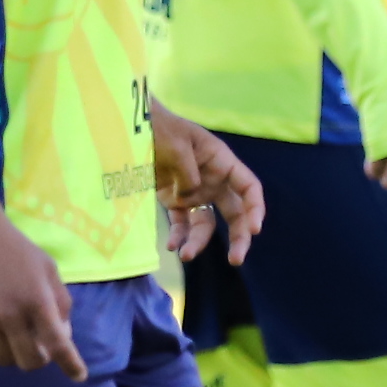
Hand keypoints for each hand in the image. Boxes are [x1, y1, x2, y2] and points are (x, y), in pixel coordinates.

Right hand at [0, 204, 84, 373]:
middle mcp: (12, 314)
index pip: (58, 344)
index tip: (79, 376)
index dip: (71, 365)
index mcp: (38, 300)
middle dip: (41, 358)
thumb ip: (60, 303)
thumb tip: (62, 336)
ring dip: (14, 354)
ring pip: (4, 360)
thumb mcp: (49, 270)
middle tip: (39, 344)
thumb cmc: (18, 250)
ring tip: (14, 335)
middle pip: (31, 361)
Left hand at [155, 109, 264, 264]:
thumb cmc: (159, 128)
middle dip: (238, 237)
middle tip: (236, 259)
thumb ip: (187, 173)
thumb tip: (190, 198)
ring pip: (206, 224)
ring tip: (186, 255)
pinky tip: (172, 246)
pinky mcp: (174, 201)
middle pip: (234, 213)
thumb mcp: (176, 144)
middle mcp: (213, 180)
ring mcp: (194, 192)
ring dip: (199, 242)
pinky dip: (178, 236)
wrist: (132, 127)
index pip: (248, 188)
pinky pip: (181, 224)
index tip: (253, 230)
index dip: (254, 209)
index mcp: (221, 162)